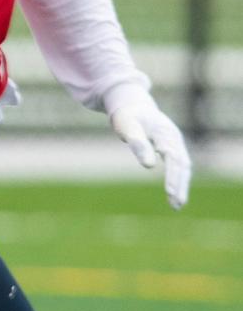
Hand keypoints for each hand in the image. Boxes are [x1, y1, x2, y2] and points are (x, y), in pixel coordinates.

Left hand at [108, 93, 190, 209]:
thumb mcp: (128, 127)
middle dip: (180, 185)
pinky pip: (178, 165)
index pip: (174, 159)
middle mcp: (174, 139)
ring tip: (177, 205)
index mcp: (166, 134)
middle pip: (183, 165)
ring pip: (183, 167)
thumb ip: (138, 144)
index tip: (170, 192)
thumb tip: (149, 166)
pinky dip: (177, 178)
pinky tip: (174, 193)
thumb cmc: (127, 116)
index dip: (173, 176)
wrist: (132, 104)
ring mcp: (174, 143)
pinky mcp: (170, 147)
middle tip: (177, 205)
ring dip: (181, 185)